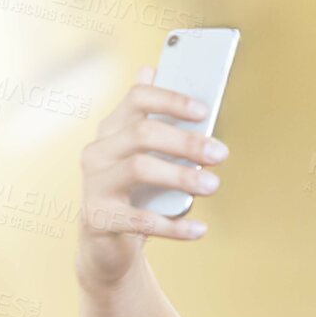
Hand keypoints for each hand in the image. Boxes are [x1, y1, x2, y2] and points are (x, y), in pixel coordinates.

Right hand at [77, 65, 227, 287]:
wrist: (107, 248)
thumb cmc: (134, 198)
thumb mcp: (144, 159)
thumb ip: (151, 123)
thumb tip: (150, 69)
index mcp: (111, 131)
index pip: (137, 99)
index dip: (171, 100)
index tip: (204, 110)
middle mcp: (97, 152)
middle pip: (143, 134)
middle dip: (186, 142)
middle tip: (220, 153)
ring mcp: (94, 184)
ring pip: (140, 169)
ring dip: (181, 177)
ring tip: (214, 186)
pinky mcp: (98, 218)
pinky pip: (141, 220)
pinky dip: (175, 226)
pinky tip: (201, 230)